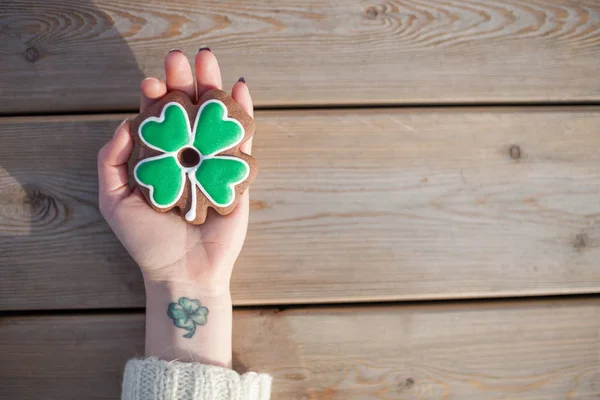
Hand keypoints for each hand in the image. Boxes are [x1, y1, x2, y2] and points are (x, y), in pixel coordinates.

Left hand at [98, 50, 252, 294]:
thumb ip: (111, 159)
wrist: (184, 272)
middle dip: (183, 82)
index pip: (158, 120)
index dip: (154, 98)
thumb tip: (127, 121)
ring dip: (213, 86)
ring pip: (215, 118)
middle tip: (179, 58)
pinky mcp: (238, 174)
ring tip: (207, 58)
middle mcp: (187, 157)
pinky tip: (239, 87)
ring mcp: (214, 163)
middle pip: (187, 111)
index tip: (150, 83)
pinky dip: (243, 113)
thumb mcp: (114, 199)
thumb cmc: (146, 241)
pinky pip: (242, 139)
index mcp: (159, 160)